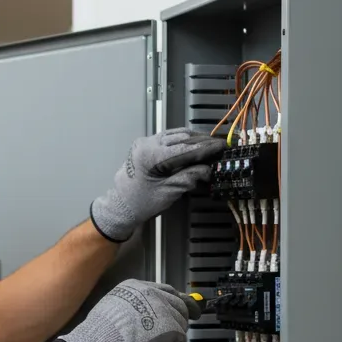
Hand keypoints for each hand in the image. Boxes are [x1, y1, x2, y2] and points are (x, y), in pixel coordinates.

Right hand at [54, 280, 201, 341]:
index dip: (173, 301)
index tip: (180, 306)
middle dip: (179, 318)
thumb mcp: (113, 305)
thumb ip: (132, 306)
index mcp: (138, 287)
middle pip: (180, 305)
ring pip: (181, 324)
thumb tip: (140, 315)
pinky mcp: (173, 330)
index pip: (166, 291)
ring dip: (172, 337)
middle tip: (176, 331)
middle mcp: (155, 295)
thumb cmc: (101, 332)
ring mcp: (166, 312)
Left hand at [90, 128, 225, 242]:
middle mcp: (147, 143)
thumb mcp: (168, 192)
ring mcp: (145, 142)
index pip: (184, 147)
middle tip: (220, 146)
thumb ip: (189, 177)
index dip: (205, 148)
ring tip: (211, 145)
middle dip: (202, 142)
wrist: (121, 206)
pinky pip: (169, 138)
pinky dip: (184, 141)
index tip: (221, 147)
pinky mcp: (147, 145)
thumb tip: (208, 169)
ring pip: (176, 135)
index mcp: (150, 155)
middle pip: (181, 138)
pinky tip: (196, 145)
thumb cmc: (140, 202)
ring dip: (195, 139)